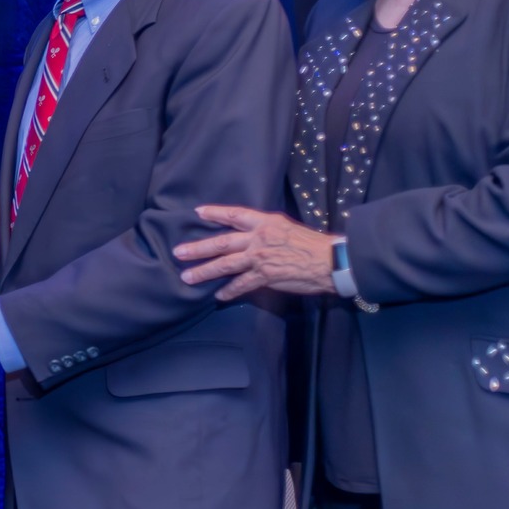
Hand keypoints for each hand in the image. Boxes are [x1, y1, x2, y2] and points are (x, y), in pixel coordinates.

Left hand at [173, 205, 336, 299]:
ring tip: (187, 277)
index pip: (235, 215)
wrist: (329, 261)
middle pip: (221, 242)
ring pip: (225, 265)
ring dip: (204, 271)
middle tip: (178, 252)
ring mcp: (259, 258)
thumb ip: (266, 231)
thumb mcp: (287, 228)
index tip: (198, 212)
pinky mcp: (264, 277)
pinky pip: (241, 285)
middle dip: (198, 247)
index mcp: (265, 222)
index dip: (215, 213)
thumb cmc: (312, 244)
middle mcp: (258, 238)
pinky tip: (218, 296)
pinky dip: (228, 291)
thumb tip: (251, 236)